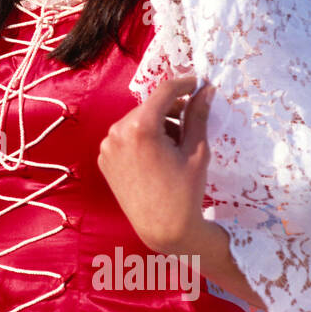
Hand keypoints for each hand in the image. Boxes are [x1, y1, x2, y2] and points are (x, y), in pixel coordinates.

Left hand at [97, 76, 211, 254]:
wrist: (162, 229)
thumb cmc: (185, 192)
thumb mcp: (196, 151)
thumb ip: (198, 116)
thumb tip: (206, 90)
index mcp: (141, 127)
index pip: (164, 91)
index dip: (183, 83)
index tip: (198, 82)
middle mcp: (117, 132)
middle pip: (150, 107)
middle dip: (172, 111)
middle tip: (191, 126)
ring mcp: (107, 146)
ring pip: (137, 121)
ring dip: (157, 125)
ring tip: (175, 148)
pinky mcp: (104, 158)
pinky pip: (126, 138)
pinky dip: (142, 140)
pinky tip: (157, 158)